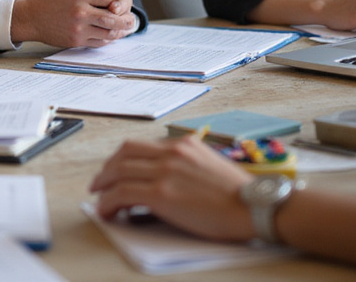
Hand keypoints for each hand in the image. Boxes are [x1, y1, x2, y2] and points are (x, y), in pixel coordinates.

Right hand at [11, 0, 136, 47]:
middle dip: (125, 20)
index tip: (120, 4)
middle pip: (111, 18)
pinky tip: (111, 36)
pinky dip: (108, 39)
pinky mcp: (76, 41)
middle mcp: (80, 13)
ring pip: (107, 32)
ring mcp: (79, 28)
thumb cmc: (50, 0)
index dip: (117, 1)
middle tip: (132, 20)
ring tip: (125, 30)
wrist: (32, 19)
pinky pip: (98, 42)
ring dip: (119, 32)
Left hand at [89, 136, 253, 241]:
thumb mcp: (209, 164)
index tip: (115, 171)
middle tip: (100, 183)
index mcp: (183, 144)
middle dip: (107, 169)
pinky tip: (106, 211)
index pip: (140, 146)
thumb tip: (163, 179)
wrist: (255, 206)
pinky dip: (108, 202)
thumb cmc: (239, 194)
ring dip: (103, 186)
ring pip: (119, 172)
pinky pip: (122, 193)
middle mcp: (171, 152)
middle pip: (124, 154)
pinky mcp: (161, 194)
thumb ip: (185, 164)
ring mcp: (165, 171)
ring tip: (99, 198)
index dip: (121, 160)